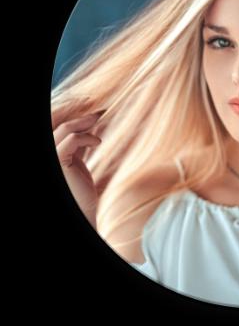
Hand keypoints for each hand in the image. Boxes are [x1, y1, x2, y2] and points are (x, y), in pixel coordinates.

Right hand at [53, 112, 103, 227]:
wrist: (83, 213)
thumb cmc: (82, 193)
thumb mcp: (78, 165)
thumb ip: (77, 148)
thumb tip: (88, 127)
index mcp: (52, 156)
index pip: (59, 131)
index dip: (75, 120)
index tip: (94, 114)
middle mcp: (50, 155)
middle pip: (60, 127)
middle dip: (80, 118)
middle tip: (100, 112)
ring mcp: (52, 158)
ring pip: (64, 130)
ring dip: (84, 123)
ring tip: (100, 122)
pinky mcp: (58, 162)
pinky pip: (70, 140)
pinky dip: (86, 137)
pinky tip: (98, 142)